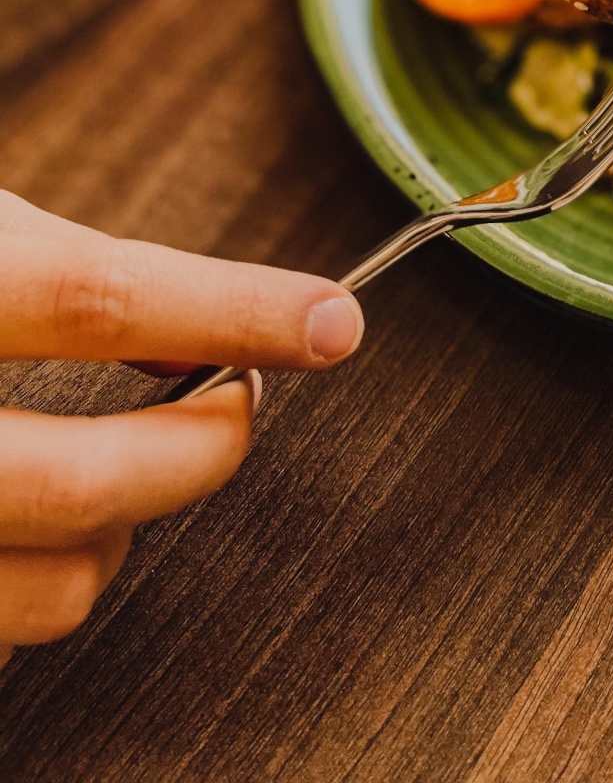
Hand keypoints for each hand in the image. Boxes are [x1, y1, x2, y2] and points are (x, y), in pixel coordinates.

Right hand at [0, 193, 363, 661]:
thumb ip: (74, 278)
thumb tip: (223, 327)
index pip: (101, 302)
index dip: (235, 312)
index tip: (328, 321)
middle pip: (82, 481)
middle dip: (200, 451)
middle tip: (238, 408)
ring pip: (45, 590)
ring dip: (118, 538)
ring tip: (122, 473)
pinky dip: (31, 590)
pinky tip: (28, 531)